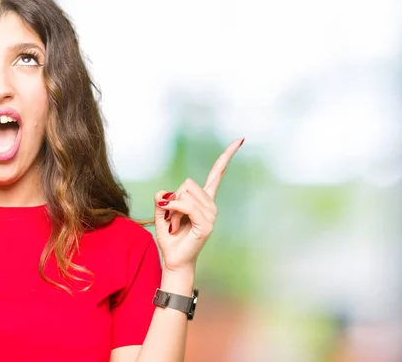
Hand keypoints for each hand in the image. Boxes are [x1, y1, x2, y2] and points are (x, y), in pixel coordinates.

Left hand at [153, 138, 242, 273]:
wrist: (174, 260)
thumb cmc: (170, 238)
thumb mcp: (162, 213)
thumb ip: (163, 199)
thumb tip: (164, 195)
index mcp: (203, 200)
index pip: (217, 174)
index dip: (226, 157)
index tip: (239, 140)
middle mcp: (210, 205)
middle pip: (188, 183)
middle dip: (173, 199)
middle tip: (172, 218)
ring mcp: (211, 215)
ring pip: (184, 194)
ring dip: (172, 209)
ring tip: (175, 225)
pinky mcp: (206, 225)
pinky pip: (186, 206)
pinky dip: (174, 211)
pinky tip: (172, 223)